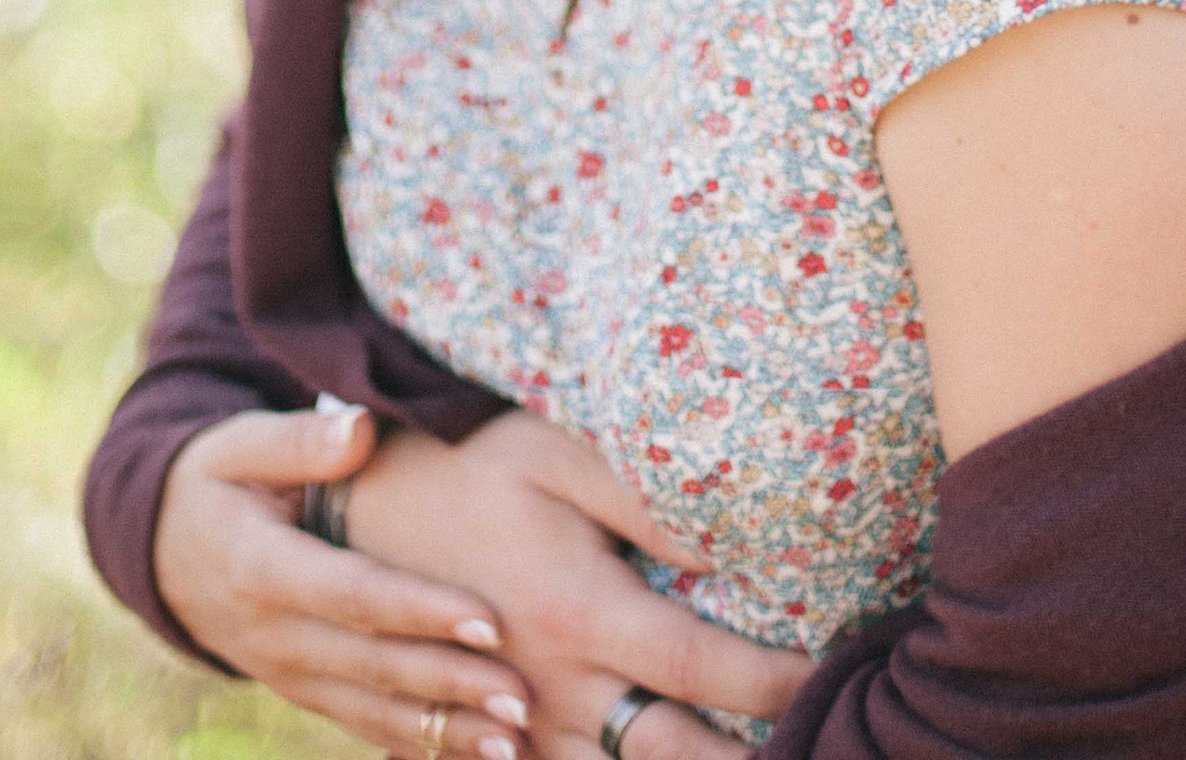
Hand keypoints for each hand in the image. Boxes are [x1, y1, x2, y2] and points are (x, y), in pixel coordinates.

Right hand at [153, 397, 530, 755]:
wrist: (159, 550)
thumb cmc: (214, 481)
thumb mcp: (240, 447)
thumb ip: (301, 441)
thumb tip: (360, 430)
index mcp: (262, 569)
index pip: (354, 595)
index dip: (420, 610)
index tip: (489, 619)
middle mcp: (275, 636)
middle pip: (374, 667)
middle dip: (451, 685)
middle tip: (524, 696)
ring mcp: (288, 673)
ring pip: (374, 712)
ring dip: (446, 732)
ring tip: (516, 743)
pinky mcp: (304, 691)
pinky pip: (363, 726)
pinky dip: (417, 746)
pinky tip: (475, 757)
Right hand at [348, 409, 810, 757]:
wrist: (344, 513)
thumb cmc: (465, 466)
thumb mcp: (554, 455)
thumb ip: (644, 499)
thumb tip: (729, 541)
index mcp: (580, 616)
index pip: (706, 669)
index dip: (779, 684)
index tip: (841, 679)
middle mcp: (549, 691)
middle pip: (672, 754)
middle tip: (818, 753)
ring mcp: (508, 727)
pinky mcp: (472, 741)